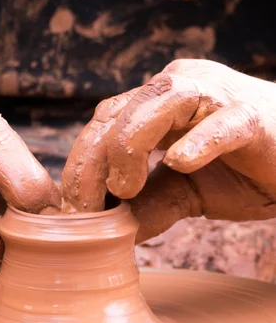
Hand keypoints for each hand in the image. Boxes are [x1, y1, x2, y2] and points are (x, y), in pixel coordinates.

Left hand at [62, 59, 275, 241]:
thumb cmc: (241, 171)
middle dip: (90, 161)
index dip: (79, 164)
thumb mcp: (182, 194)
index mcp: (156, 105)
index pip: (102, 124)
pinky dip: (199, 141)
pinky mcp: (251, 117)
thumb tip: (103, 233)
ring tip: (126, 188)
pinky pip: (222, 123)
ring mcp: (216, 97)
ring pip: (160, 102)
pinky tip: (181, 162)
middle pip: (117, 111)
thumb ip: (146, 206)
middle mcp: (178, 90)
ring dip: (130, 146)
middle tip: (84, 207)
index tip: (71, 209)